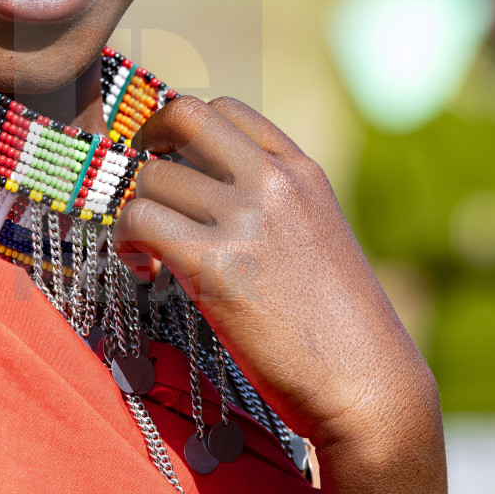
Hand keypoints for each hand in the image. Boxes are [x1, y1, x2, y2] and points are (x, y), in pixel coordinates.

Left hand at [112, 97, 439, 468]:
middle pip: (184, 115)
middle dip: (147, 142)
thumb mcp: (318, 238)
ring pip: (151, 176)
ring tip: (148, 253)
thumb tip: (206, 201)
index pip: (226, 109)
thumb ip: (272, 206)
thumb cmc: (342, 330)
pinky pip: (139, 221)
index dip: (183, 130)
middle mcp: (274, 182)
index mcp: (302, 172)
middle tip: (144, 185)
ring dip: (135, 211)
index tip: (172, 162)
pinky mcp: (214, 263)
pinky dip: (126, 242)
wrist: (368, 384)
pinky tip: (145, 270)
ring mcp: (245, 218)